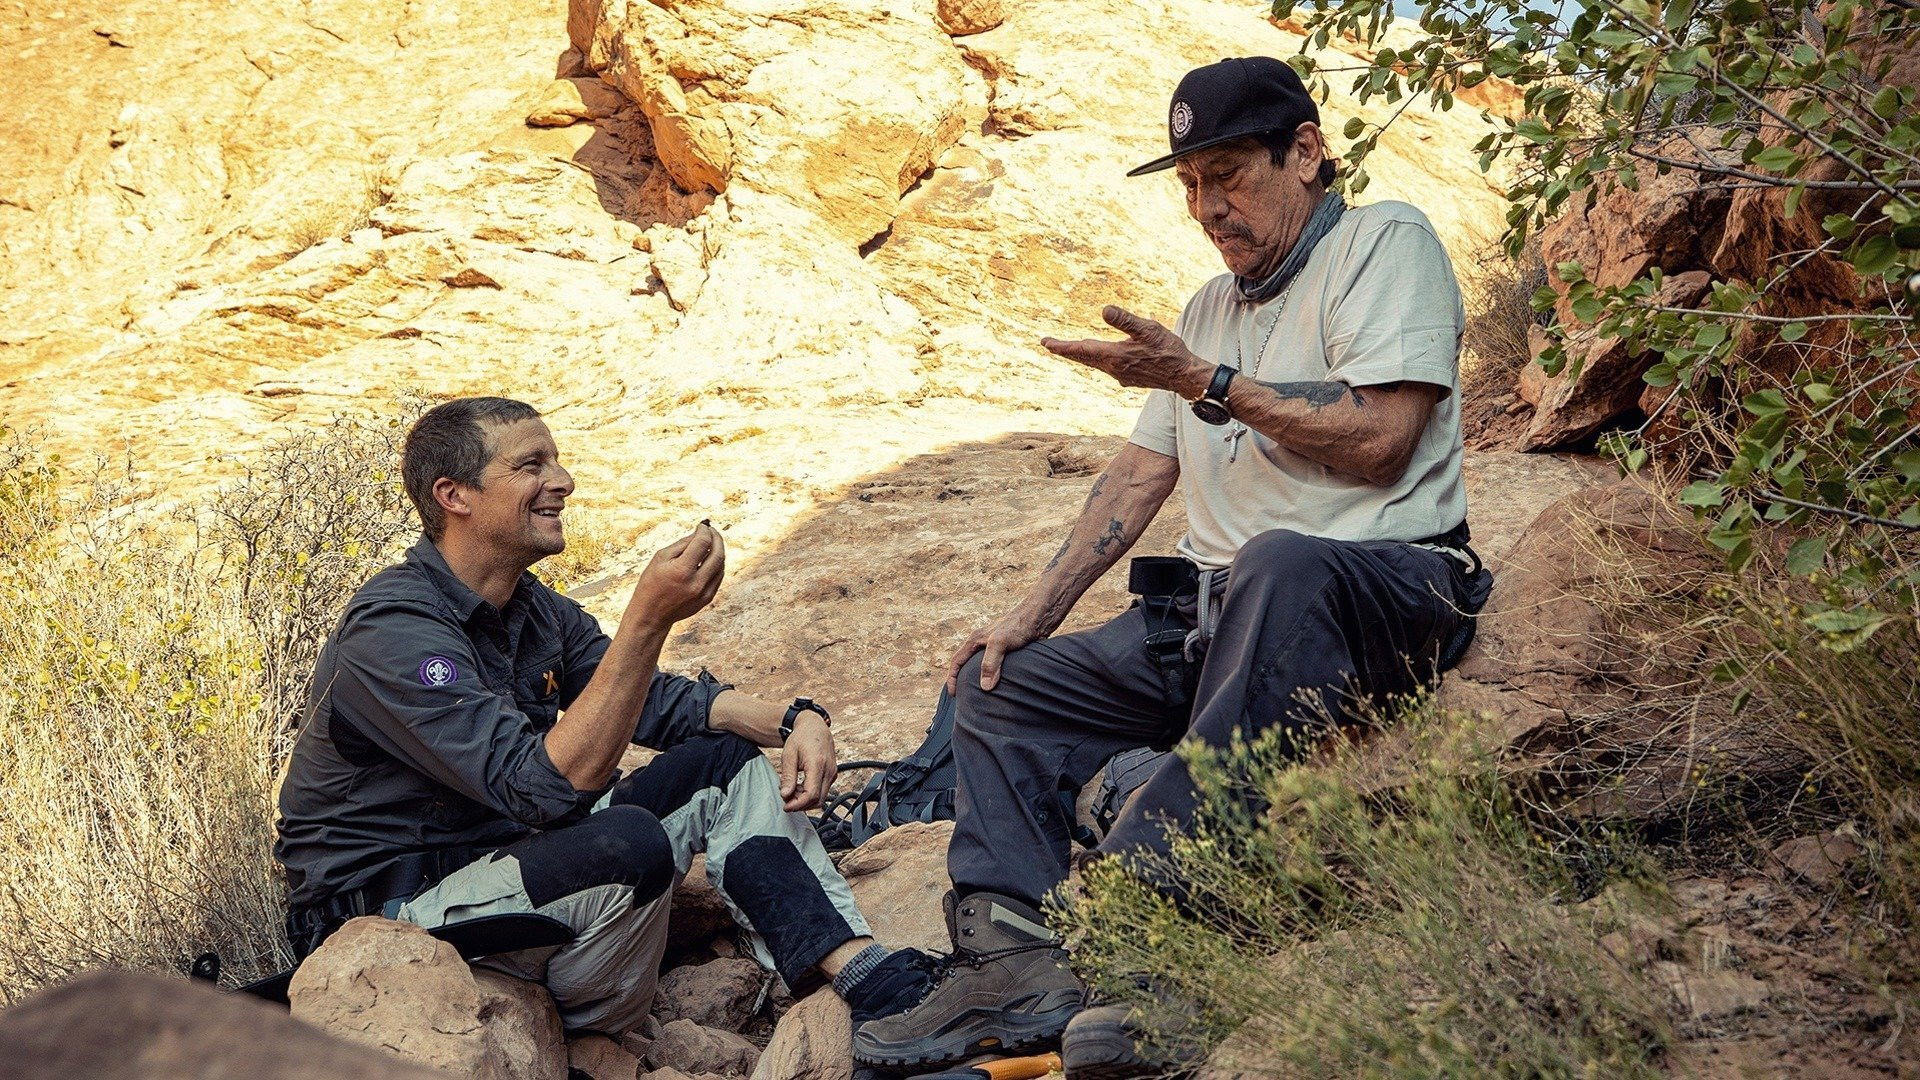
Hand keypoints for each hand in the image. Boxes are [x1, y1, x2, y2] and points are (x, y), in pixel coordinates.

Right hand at [627, 522, 724, 629]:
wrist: (651, 615)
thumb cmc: (651, 583)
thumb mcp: (660, 558)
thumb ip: (682, 544)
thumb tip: (700, 533)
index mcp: (682, 570)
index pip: (703, 543)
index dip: (705, 531)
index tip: (702, 526)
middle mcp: (696, 582)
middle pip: (718, 554)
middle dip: (717, 538)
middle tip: (712, 531)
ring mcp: (704, 593)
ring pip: (721, 565)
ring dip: (718, 551)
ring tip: (710, 543)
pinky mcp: (707, 599)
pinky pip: (718, 577)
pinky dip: (717, 565)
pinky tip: (709, 558)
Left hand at [778, 712, 836, 811]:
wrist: (815, 726)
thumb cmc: (801, 737)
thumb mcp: (789, 754)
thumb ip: (787, 776)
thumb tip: (785, 795)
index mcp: (817, 764)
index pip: (811, 794)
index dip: (798, 804)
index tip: (786, 806)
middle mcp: (829, 770)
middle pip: (817, 800)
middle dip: (801, 805)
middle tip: (786, 800)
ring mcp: (832, 773)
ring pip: (821, 797)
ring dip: (805, 800)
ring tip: (791, 792)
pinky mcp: (832, 774)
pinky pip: (823, 790)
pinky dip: (810, 794)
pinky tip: (799, 787)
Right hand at [947, 605, 1048, 693]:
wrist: (1040, 616)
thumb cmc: (1019, 624)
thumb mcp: (1000, 643)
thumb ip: (990, 663)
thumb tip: (985, 687)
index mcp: (975, 640)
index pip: (957, 661)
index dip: (952, 678)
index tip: (953, 694)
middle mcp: (983, 643)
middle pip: (967, 663)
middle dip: (963, 679)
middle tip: (964, 697)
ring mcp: (996, 646)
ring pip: (982, 666)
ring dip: (979, 679)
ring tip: (981, 695)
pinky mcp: (1009, 650)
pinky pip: (997, 667)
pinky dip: (995, 677)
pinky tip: (1001, 686)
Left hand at [1042, 306, 1212, 396]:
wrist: (1184, 376)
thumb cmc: (1168, 350)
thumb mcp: (1148, 329)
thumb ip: (1125, 320)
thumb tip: (1103, 310)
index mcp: (1114, 356)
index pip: (1081, 350)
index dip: (1061, 346)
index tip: (1045, 342)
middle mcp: (1113, 369)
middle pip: (1083, 358)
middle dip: (1066, 350)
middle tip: (1049, 344)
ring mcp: (1121, 375)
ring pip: (1094, 363)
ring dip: (1081, 355)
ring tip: (1071, 347)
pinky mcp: (1129, 378)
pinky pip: (1106, 367)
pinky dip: (1096, 359)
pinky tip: (1101, 355)